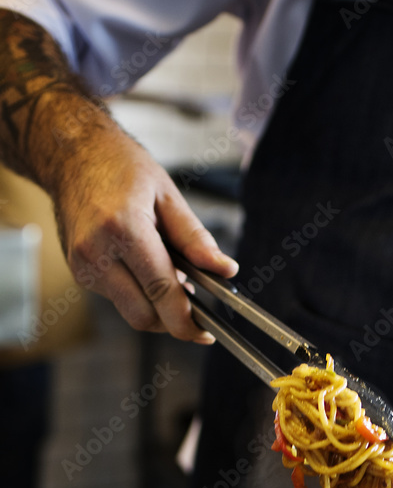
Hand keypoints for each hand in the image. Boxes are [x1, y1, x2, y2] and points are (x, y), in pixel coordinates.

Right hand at [53, 125, 237, 341]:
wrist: (71, 155)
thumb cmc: (121, 168)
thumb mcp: (168, 195)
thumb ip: (196, 239)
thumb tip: (225, 270)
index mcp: (123, 229)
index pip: (161, 291)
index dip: (187, 320)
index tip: (206, 333)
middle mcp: (97, 252)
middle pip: (143, 315)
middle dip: (173, 320)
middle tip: (196, 308)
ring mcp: (83, 265)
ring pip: (131, 312)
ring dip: (157, 307)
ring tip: (170, 276)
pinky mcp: (79, 273)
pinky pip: (118, 300)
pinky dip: (140, 295)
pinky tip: (147, 270)